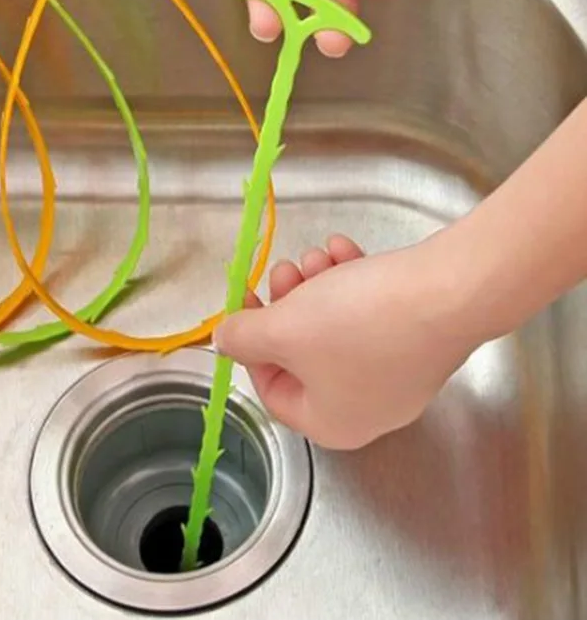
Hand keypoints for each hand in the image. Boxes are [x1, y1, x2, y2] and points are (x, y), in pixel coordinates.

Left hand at [213, 234, 487, 449]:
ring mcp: (400, 375)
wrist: (452, 291)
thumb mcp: (284, 329)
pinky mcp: (420, 341)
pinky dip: (354, 284)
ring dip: (320, 286)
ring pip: (338, 329)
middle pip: (305, 355)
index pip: (272, 390)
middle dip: (289, 304)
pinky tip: (346, 251)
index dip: (251, 345)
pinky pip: (372, 317)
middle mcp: (368, 409)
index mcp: (332, 423)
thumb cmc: (358, 321)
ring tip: (318, 255)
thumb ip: (244, 337)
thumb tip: (222, 341)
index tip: (246, 304)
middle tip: (284, 269)